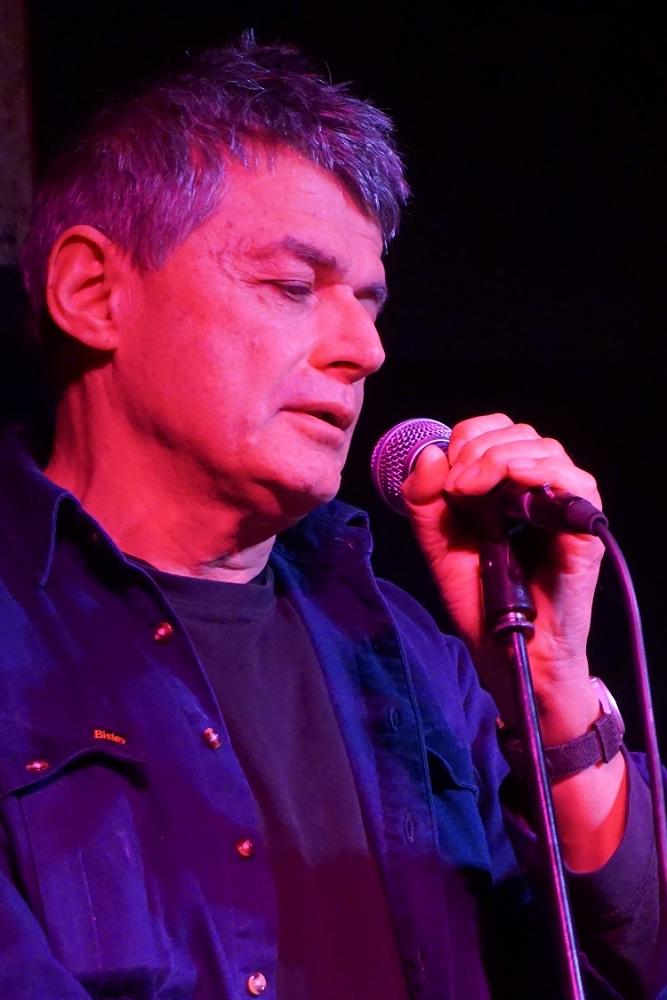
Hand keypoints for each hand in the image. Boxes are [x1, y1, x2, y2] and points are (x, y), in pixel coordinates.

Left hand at [401, 413, 603, 733]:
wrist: (507, 652)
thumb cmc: (479, 601)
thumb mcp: (438, 545)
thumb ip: (425, 502)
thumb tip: (428, 453)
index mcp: (505, 487)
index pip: (496, 432)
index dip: (469, 437)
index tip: (446, 471)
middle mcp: (539, 491)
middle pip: (519, 434)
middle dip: (479, 449)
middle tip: (456, 487)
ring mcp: (564, 508)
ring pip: (545, 450)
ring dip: (499, 460)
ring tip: (469, 491)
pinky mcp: (583, 531)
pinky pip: (575, 482)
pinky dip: (539, 473)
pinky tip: (510, 486)